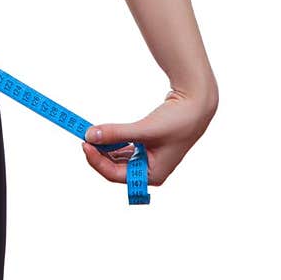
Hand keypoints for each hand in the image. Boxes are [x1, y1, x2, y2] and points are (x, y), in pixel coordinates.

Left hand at [81, 85, 217, 188]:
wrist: (196, 104)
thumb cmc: (176, 121)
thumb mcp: (144, 129)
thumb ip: (116, 133)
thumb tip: (90, 135)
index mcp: (152, 175)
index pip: (116, 174)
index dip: (97, 161)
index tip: (84, 144)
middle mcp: (150, 171)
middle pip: (115, 168)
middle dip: (99, 153)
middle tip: (84, 136)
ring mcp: (149, 159)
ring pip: (118, 158)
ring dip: (105, 147)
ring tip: (92, 133)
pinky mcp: (147, 147)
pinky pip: (125, 149)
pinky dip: (114, 141)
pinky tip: (105, 133)